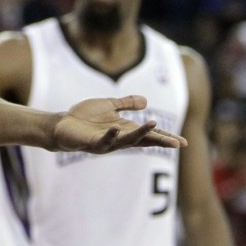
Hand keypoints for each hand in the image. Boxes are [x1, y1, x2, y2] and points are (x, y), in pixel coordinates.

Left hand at [52, 95, 186, 153]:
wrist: (62, 125)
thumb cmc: (85, 117)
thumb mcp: (109, 106)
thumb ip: (125, 103)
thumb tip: (146, 101)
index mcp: (125, 130)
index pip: (149, 135)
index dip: (165, 138)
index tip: (183, 142)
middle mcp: (119, 138)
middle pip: (144, 141)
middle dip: (160, 141)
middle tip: (178, 144)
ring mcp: (106, 142)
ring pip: (127, 141)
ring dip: (140, 134)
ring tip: (153, 125)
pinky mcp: (92, 143)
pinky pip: (103, 141)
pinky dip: (110, 135)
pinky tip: (116, 128)